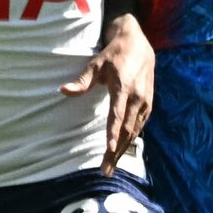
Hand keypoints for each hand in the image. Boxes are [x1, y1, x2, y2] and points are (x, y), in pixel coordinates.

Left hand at [61, 13, 154, 174]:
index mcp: (123, 86)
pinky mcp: (149, 102)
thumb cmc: (114, 54)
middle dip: (116, 151)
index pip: (118, 113)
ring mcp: (145, 100)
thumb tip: (63, 90)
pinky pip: (141, 125)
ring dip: (124, 149)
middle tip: (105, 170)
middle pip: (127, 128)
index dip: (113, 131)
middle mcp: (137, 96)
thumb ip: (82, 81)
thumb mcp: (96, 64)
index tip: (110, 148)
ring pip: (135, 130)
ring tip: (112, 165)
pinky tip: (123, 149)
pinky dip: (132, 139)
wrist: (138, 43)